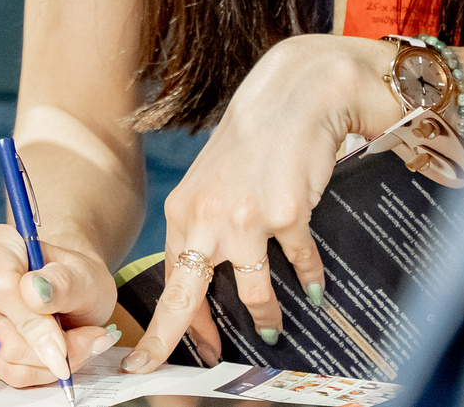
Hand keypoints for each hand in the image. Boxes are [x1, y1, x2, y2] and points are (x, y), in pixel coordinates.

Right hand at [0, 223, 122, 388]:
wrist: (64, 288)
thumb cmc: (72, 276)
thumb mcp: (83, 274)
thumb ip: (63, 282)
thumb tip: (35, 293)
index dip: (32, 324)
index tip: (64, 346)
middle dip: (49, 348)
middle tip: (90, 342)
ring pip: (1, 359)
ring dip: (47, 363)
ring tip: (78, 344)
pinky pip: (4, 373)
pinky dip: (37, 371)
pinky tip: (57, 354)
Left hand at [123, 35, 400, 372]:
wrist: (293, 96)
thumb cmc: (254, 142)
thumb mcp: (213, 186)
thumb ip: (207, 231)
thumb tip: (213, 287)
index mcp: (183, 212)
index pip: (169, 279)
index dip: (165, 322)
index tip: (149, 354)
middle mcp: (206, 219)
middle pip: (186, 298)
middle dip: (173, 340)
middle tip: (164, 368)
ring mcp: (245, 219)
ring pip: (252, 295)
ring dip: (266, 318)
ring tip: (274, 332)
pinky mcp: (286, 216)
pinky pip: (300, 266)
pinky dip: (310, 280)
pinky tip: (315, 287)